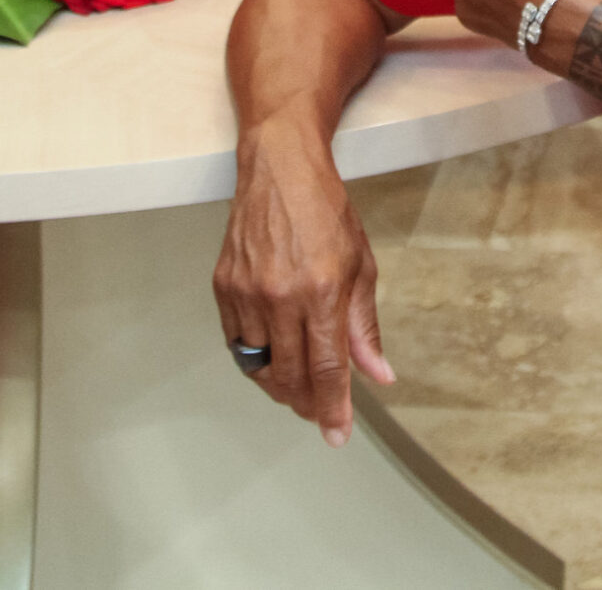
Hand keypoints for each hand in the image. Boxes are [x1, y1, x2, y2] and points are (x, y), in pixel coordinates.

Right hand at [212, 120, 393, 446]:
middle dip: (308, 403)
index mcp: (322, 290)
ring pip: (259, 366)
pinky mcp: (223, 286)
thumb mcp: (361, 265)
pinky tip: (273, 361)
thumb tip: (378, 374)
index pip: (326, 368)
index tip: (337, 433)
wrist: (280, 167)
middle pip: (291, 375)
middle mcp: (280, 296)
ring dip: (280, 387)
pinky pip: (237, 343)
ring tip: (299, 390)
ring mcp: (247, 292)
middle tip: (321, 412)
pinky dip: (256, 360)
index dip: (333, 408)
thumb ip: (365, 327)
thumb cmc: (325, 209)